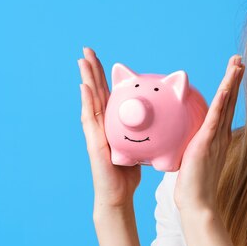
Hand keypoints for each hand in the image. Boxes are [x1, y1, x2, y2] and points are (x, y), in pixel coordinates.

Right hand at [78, 47, 141, 209]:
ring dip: (86, 79)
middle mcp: (100, 125)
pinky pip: (91, 119)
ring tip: (82, 61)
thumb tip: (164, 122)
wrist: (118, 195)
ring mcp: (94, 133)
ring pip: (89, 101)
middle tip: (86, 50)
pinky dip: (87, 102)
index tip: (104, 59)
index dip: (105, 78)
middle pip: (95, 92)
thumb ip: (146, 133)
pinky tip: (85, 88)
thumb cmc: (128, 173)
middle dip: (91, 71)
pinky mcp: (93, 142)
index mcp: (111, 124)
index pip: (108, 95)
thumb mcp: (140, 147)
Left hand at [174, 54, 244, 212]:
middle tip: (238, 60)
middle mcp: (221, 134)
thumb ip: (190, 146)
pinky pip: (216, 117)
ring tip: (236, 65)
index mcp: (216, 137)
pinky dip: (222, 101)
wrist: (196, 202)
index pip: (224, 107)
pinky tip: (226, 87)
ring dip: (231, 83)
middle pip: (229, 100)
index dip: (229, 88)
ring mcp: (216, 137)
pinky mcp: (208, 142)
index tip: (232, 71)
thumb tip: (182, 139)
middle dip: (234, 79)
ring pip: (226, 104)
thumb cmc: (192, 185)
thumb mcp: (191, 158)